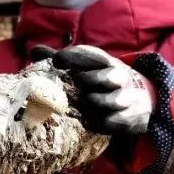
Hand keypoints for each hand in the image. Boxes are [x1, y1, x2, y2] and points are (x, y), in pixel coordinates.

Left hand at [34, 45, 152, 134]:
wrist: (139, 100)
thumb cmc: (102, 81)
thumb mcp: (88, 67)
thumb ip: (63, 60)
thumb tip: (34, 50)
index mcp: (106, 62)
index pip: (92, 55)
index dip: (74, 56)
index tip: (57, 61)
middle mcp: (119, 78)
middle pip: (105, 76)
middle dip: (88, 79)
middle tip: (76, 82)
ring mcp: (125, 99)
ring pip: (110, 100)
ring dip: (94, 101)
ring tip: (86, 102)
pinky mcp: (128, 119)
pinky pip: (111, 122)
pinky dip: (100, 122)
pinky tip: (88, 122)